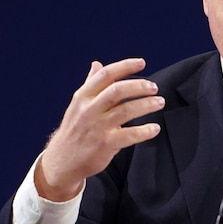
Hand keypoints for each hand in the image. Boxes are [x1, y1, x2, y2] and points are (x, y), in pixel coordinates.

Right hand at [35, 58, 163, 200]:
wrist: (63, 160)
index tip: (141, 63)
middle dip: (139, 86)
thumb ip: (90, 84)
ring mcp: (97, 127)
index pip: (105, 75)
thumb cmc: (75, 130)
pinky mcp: (105, 144)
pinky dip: (145, 131)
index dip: (125, 66)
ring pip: (126, 110)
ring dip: (147, 105)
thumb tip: (97, 64)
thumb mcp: (78, 105)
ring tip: (160, 102)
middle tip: (154, 87)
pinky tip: (155, 128)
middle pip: (117, 90)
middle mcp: (89, 109)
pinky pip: (130, 135)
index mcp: (83, 96)